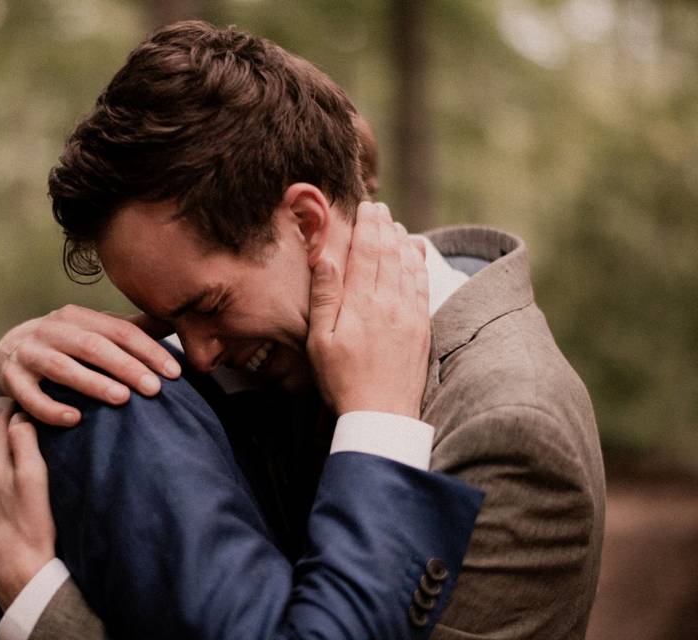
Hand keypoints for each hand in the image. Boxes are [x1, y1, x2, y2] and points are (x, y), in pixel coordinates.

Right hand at [0, 306, 179, 425]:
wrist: (6, 351)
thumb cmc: (63, 344)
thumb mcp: (91, 330)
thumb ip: (128, 329)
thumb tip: (173, 323)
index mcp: (77, 316)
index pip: (118, 331)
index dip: (147, 350)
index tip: (173, 373)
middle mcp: (52, 330)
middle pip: (93, 346)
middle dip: (126, 366)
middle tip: (154, 388)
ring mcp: (28, 353)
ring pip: (62, 368)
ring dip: (93, 383)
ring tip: (122, 399)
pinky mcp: (11, 379)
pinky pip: (30, 397)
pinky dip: (51, 409)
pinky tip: (75, 420)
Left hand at [0, 407, 55, 609]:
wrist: (20, 575)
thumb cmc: (33, 525)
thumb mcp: (34, 477)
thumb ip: (25, 442)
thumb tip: (19, 416)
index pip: (1, 423)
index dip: (15, 407)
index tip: (29, 396)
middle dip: (8, 428)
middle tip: (29, 415)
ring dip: (4, 455)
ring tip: (23, 448)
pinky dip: (2, 480)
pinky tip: (14, 486)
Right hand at [306, 202, 429, 417]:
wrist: (382, 415)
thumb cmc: (342, 380)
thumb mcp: (320, 340)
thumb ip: (324, 296)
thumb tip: (325, 256)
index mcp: (361, 303)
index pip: (366, 252)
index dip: (366, 225)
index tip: (365, 205)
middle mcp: (389, 302)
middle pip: (387, 253)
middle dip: (383, 226)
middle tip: (379, 206)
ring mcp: (409, 314)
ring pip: (407, 265)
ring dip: (400, 240)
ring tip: (394, 223)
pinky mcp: (421, 327)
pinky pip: (422, 285)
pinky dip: (418, 263)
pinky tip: (414, 253)